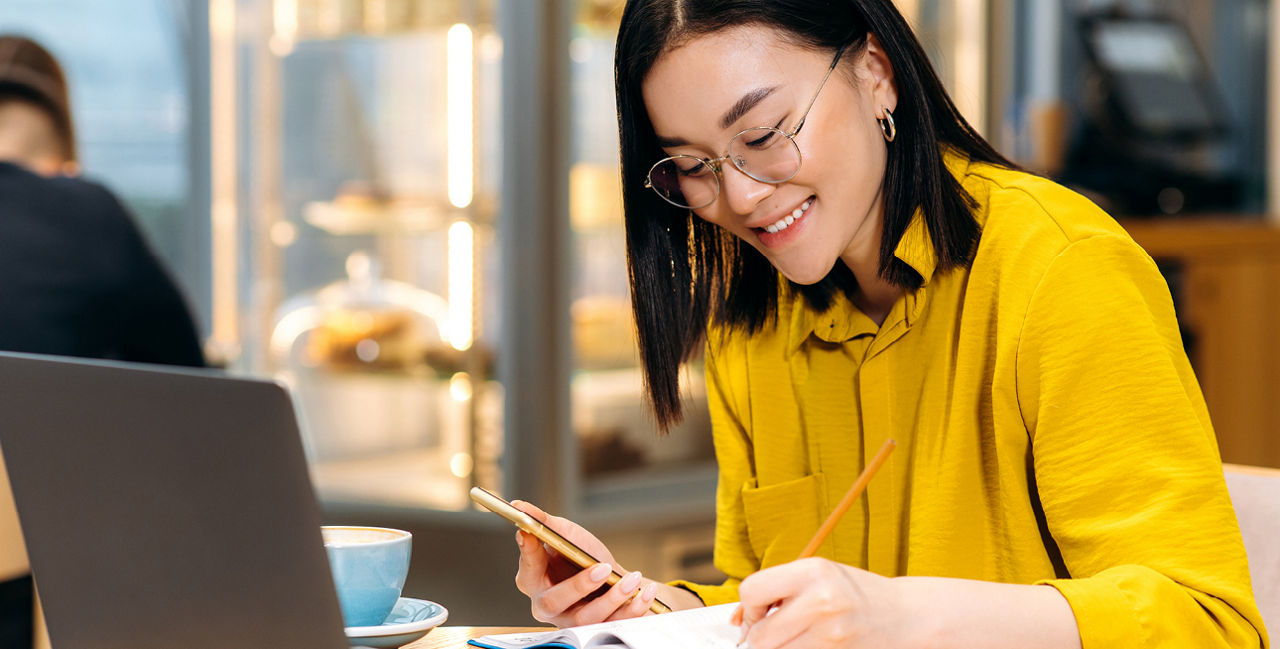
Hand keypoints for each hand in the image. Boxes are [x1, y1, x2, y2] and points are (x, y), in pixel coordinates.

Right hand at [511, 500, 659, 625]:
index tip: (531, 534)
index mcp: (534, 581)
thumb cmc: (582, 557)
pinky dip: (633, 609)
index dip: (528, 554)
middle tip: (602, 568)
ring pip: (587, 618)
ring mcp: (572, 620)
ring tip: (632, 580)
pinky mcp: (598, 629)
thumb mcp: (565, 535)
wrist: (613, 577)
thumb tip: (518, 505)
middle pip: (553, 603)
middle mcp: (549, 606)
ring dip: (613, 599)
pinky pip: (614, 625)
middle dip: (579, 585)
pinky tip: (644, 592)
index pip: (527, 570)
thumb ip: (543, 522)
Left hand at [736, 558, 917, 648]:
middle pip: (761, 635)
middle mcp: (822, 600)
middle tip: (774, 629)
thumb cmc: (854, 592)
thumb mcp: (817, 575)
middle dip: (760, 636)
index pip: (752, 590)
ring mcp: (831, 633)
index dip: (749, 606)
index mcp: (813, 571)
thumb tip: (738, 618)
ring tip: (797, 634)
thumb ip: (779, 588)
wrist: (903, 615)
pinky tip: (811, 642)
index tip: (759, 611)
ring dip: (779, 648)